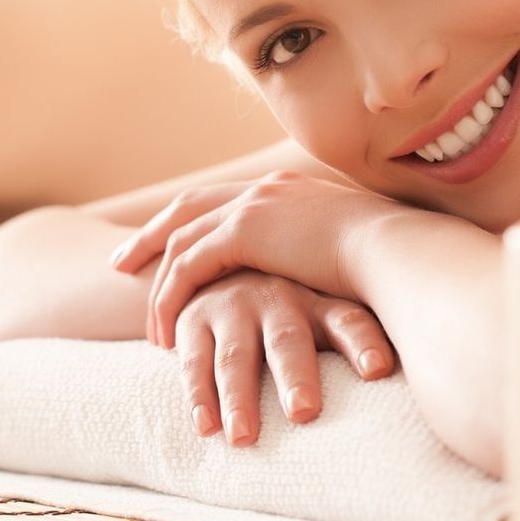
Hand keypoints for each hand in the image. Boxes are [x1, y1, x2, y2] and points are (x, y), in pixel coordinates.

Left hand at [110, 171, 393, 348]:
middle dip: (149, 235)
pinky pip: (188, 266)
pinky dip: (170, 298)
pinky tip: (165, 331)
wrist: (398, 252)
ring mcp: (251, 205)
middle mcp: (262, 189)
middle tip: (121, 263)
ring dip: (158, 282)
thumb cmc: (391, 264)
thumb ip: (328, 257)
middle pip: (186, 208)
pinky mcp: (243, 233)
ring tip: (150, 323)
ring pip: (180, 240)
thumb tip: (333, 279)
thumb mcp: (353, 253)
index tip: (165, 245)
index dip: (189, 223)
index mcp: (285, 189)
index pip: (222, 202)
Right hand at [175, 271, 395, 446]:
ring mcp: (234, 308)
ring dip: (239, 397)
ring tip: (244, 437)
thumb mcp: (332, 308)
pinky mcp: (195, 320)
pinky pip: (195, 360)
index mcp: (320, 300)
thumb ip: (370, 338)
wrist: (228, 261)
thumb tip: (433, 374)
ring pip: (237, 357)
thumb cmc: (296, 302)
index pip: (349, 320)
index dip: (364, 342)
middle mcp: (278, 301)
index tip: (380, 369)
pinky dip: (198, 396)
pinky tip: (205, 427)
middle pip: (288, 341)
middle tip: (304, 413)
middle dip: (296, 376)